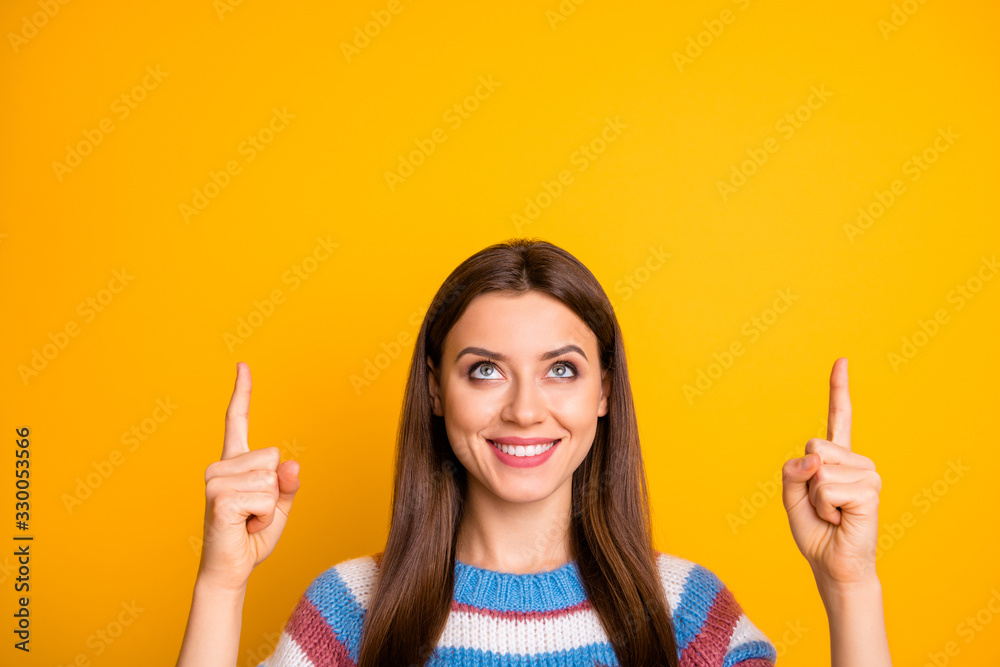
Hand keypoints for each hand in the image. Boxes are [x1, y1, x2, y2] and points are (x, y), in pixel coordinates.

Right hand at [197, 362, 300, 591]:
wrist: (230, 570)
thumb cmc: (251, 536)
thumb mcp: (279, 506)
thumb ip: (287, 484)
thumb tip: (292, 465)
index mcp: (234, 463)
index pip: (237, 421)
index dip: (242, 392)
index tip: (242, 365)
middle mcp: (220, 466)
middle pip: (274, 456)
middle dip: (275, 489)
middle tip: (253, 512)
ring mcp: (215, 480)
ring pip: (271, 478)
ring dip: (269, 506)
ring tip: (247, 519)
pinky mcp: (219, 498)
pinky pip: (265, 497)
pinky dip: (264, 516)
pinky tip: (243, 525)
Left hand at [781, 357, 881, 587]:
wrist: (833, 564)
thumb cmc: (815, 530)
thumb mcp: (791, 496)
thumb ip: (792, 471)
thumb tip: (814, 458)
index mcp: (836, 457)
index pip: (839, 416)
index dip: (839, 388)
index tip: (842, 359)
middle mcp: (855, 460)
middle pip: (813, 446)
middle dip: (805, 478)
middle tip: (822, 504)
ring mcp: (866, 473)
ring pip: (819, 470)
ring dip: (816, 498)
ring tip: (833, 513)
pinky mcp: (870, 490)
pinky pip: (827, 488)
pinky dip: (825, 508)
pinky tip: (841, 519)